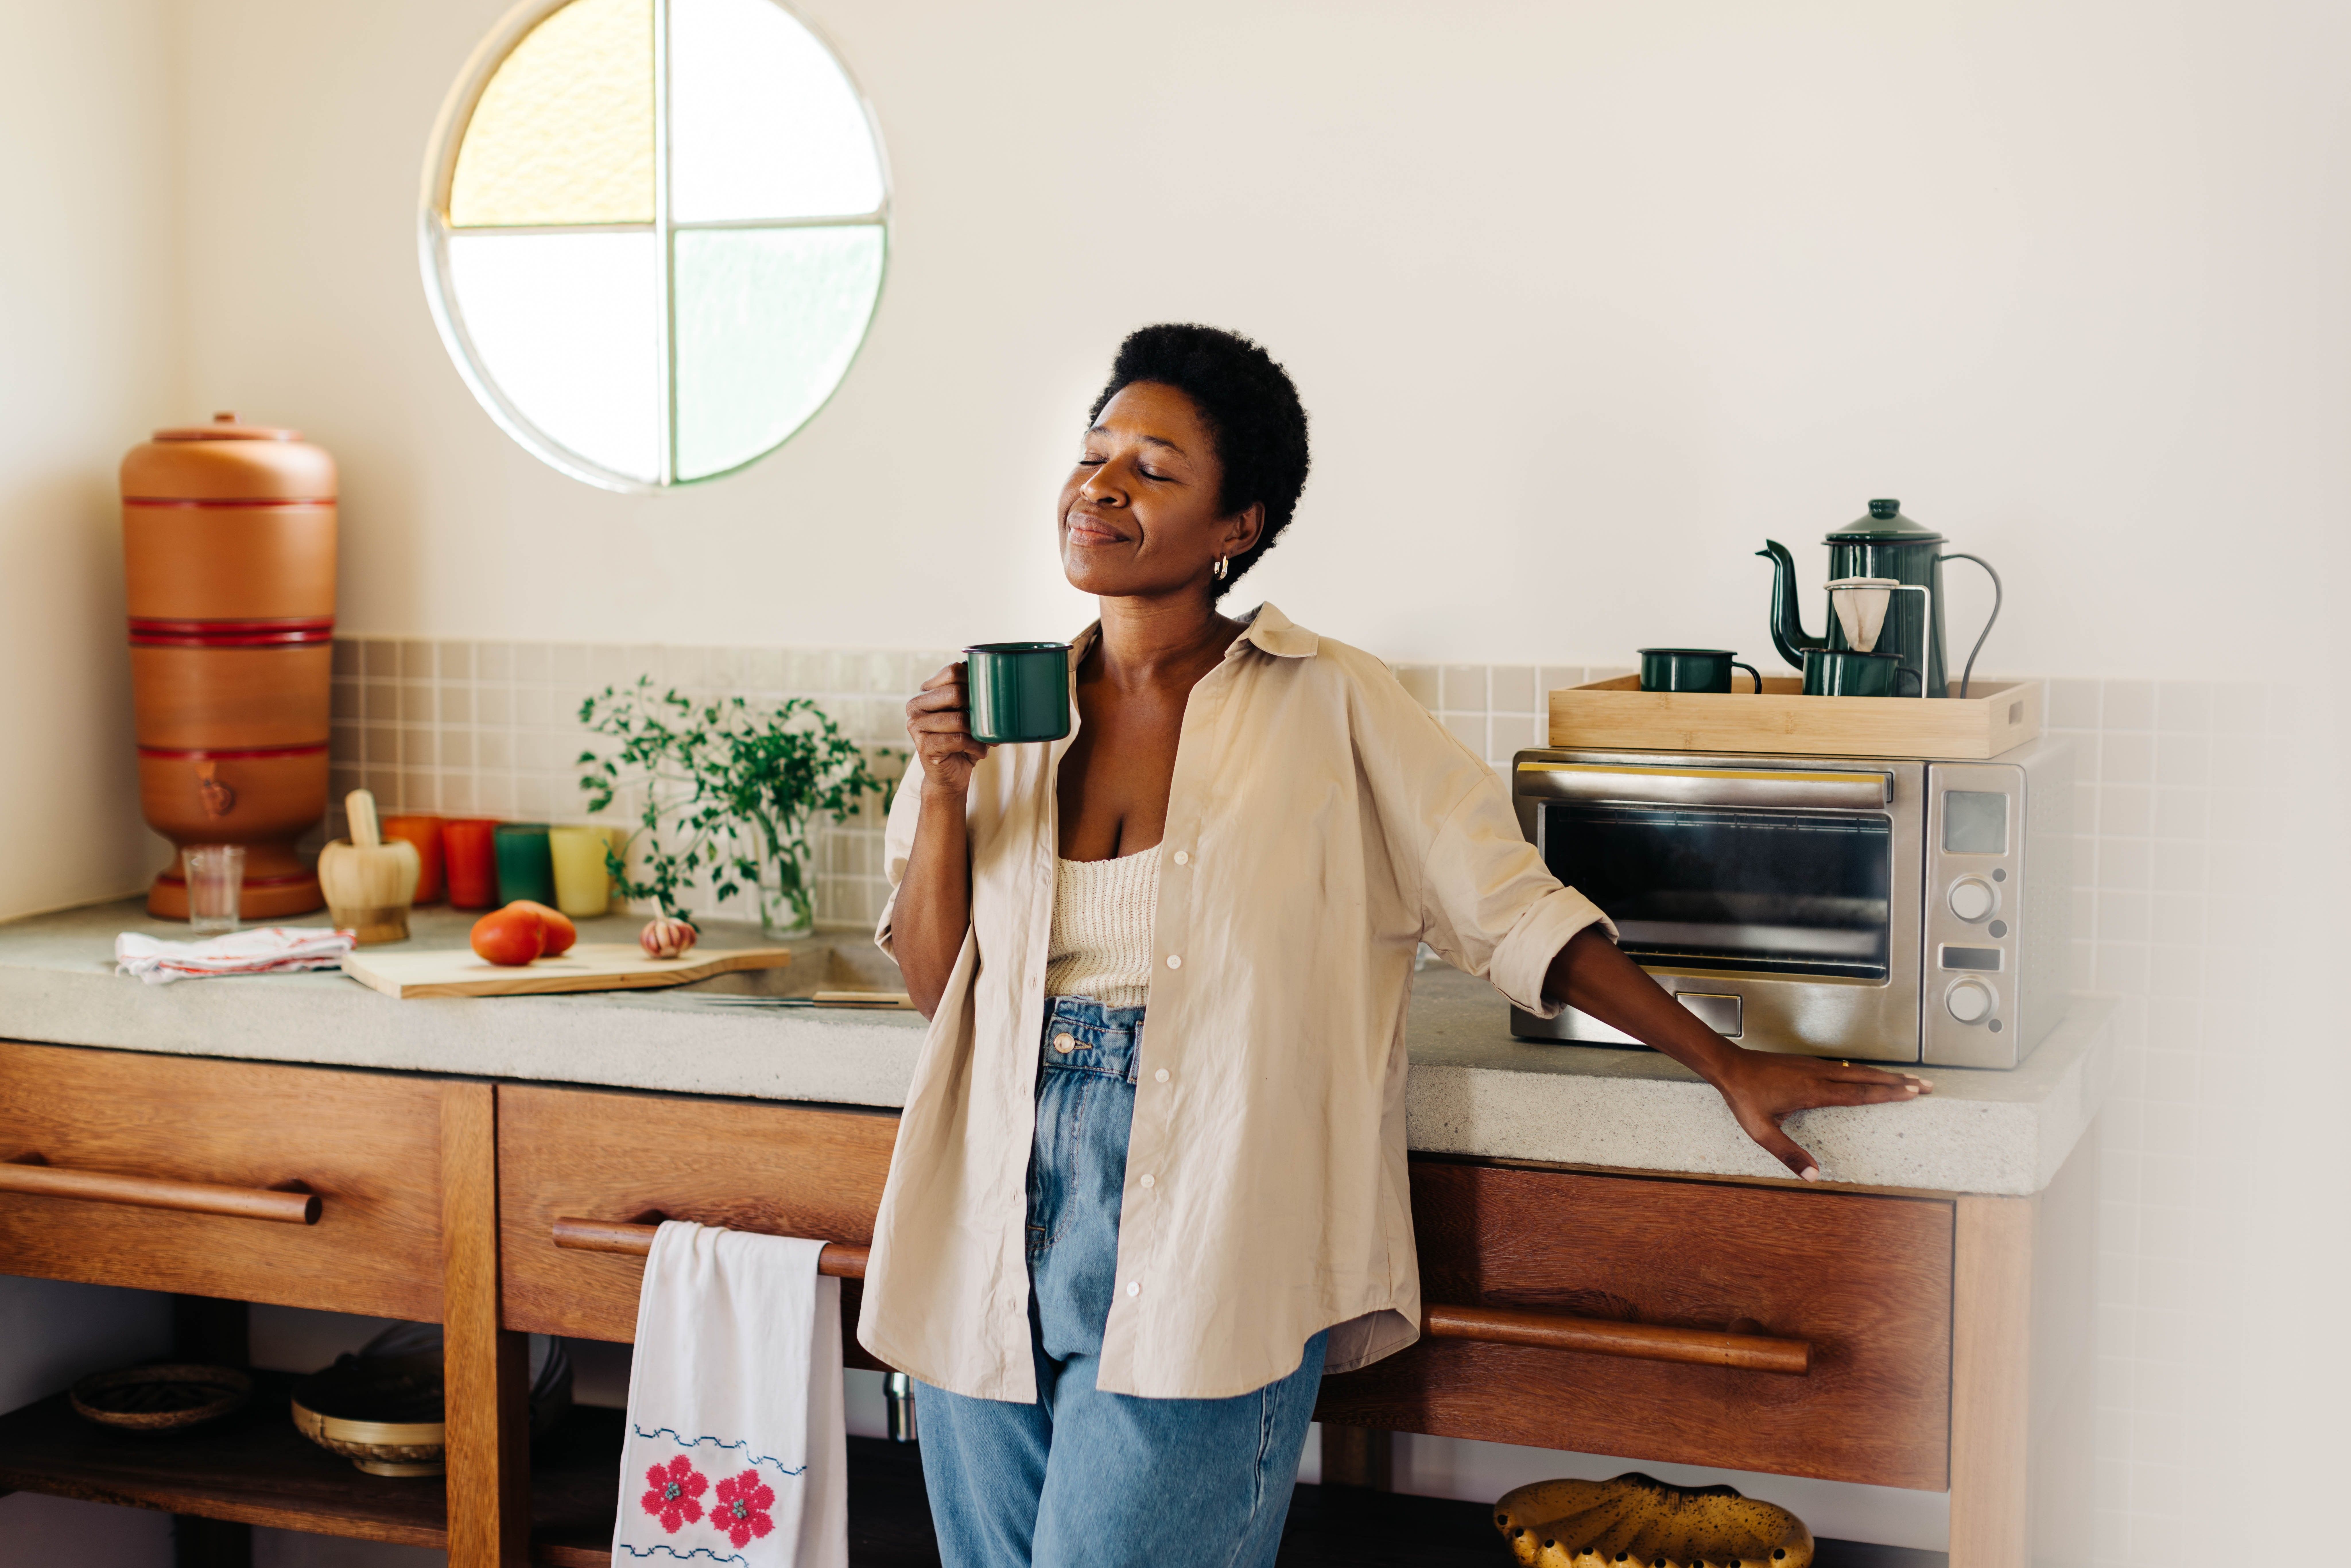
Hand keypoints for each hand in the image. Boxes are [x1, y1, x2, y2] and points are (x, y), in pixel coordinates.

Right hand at [905, 662, 989, 796]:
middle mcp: (916, 705)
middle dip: (978, 707)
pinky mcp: (923, 746)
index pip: (952, 671)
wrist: (950, 775)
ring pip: (958, 719)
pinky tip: (981, 751)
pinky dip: (976, 747)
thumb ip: (972, 694)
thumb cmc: (962, 740)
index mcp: (926, 691)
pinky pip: (958, 739)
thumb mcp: (967, 713)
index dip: (974, 680)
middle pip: (955, 692)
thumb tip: (995, 676)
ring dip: (979, 731)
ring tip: (987, 740)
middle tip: (989, 721)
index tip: (988, 695)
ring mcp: (916, 725)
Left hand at [1709, 1050, 1930, 1181]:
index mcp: (1813, 1090)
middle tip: (1925, 1084)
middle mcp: (1819, 1074)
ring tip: (1907, 1079)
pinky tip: (1871, 1075)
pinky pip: (1845, 1067)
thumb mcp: (1761, 1131)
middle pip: (1867, 1077)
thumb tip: (1813, 1176)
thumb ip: (1788, 1154)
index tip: (1911, 1092)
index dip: (1887, 1093)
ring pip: (1858, 1069)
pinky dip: (1865, 1071)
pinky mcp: (1807, 1063)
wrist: (1728, 1066)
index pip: (1859, 1093)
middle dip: (1898, 1082)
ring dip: (1885, 1074)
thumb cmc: (1744, 1097)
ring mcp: (1814, 1066)